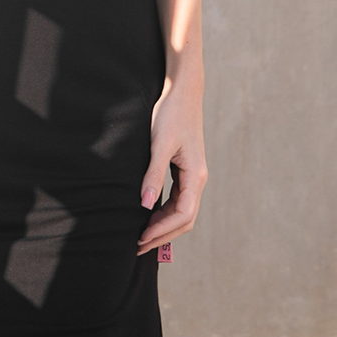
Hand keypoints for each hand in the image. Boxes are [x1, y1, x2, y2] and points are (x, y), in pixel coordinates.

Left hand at [137, 78, 206, 255]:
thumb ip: (153, 175)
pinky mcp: (184, 168)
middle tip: (138, 245)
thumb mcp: (159, 144)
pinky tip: (148, 213)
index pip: (183, 216)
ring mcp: (192, 174)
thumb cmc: (170, 114)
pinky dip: (164, 210)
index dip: (162, 231)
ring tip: (141, 234)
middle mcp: (198, 179)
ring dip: (163, 224)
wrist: (182, 91)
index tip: (140, 239)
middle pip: (184, 218)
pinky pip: (177, 198)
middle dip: (163, 234)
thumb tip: (145, 205)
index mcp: (196, 176)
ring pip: (181, 209)